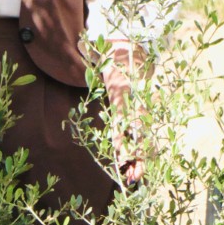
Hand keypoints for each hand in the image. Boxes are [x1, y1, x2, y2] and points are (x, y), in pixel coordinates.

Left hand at [101, 41, 146, 186]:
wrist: (135, 51)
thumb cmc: (114, 55)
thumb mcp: (103, 52)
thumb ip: (92, 52)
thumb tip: (81, 44)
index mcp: (124, 92)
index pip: (124, 118)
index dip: (123, 137)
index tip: (120, 155)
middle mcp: (135, 104)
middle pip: (138, 135)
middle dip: (137, 156)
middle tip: (132, 176)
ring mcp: (140, 111)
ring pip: (143, 140)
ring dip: (139, 161)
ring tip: (133, 180)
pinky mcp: (139, 116)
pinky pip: (140, 138)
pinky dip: (139, 155)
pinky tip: (134, 171)